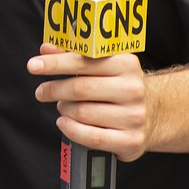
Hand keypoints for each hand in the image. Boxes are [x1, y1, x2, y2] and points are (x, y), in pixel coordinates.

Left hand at [27, 42, 150, 161]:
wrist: (154, 114)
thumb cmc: (120, 88)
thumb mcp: (104, 66)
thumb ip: (75, 56)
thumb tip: (46, 48)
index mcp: (127, 65)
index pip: (83, 62)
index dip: (55, 63)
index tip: (33, 65)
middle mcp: (133, 89)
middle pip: (80, 89)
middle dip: (54, 89)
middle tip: (42, 91)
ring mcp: (134, 116)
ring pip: (83, 113)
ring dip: (64, 110)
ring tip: (63, 107)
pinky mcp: (131, 140)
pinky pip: (92, 137)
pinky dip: (71, 130)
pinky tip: (64, 123)